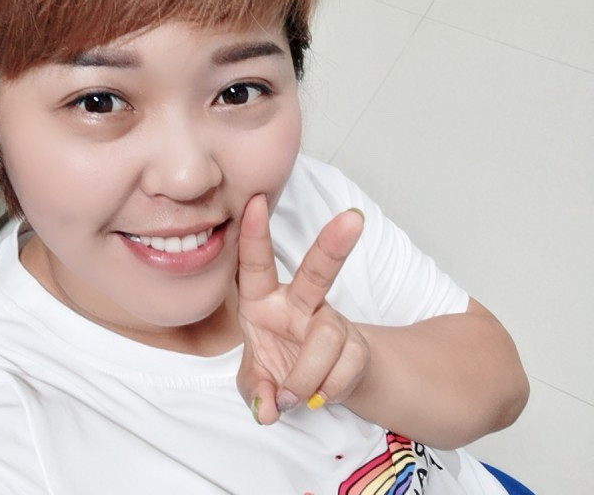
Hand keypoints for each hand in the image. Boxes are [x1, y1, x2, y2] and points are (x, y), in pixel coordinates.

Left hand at [236, 194, 366, 424]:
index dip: (255, 235)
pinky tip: (318, 395)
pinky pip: (348, 365)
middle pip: (318, 271)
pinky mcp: (355, 345)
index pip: (255, 265)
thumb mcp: (256, 378)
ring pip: (327, 336)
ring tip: (295, 394)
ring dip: (307, 374)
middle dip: (333, 245)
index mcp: (263, 300)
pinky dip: (328, 388)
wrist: (321, 384)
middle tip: (353, 219)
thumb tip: (269, 408)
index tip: (255, 201)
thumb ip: (255, 391)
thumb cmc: (277, 365)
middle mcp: (299, 303)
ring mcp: (329, 321)